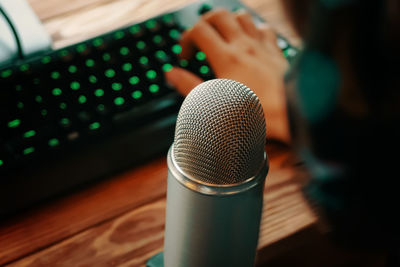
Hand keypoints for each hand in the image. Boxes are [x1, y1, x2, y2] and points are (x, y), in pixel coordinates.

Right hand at [165, 9, 289, 142]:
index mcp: (226, 58)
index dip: (186, 38)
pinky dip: (253, 28)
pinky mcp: (276, 51)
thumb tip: (172, 74)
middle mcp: (244, 46)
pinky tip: (250, 40)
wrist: (290, 115)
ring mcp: (262, 46)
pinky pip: (264, 28)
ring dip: (227, 22)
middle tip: (200, 39)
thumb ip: (190, 86)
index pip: (199, 30)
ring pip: (242, 16)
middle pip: (218, 15)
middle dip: (204, 22)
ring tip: (222, 36)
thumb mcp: (215, 103)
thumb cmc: (255, 113)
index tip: (186, 56)